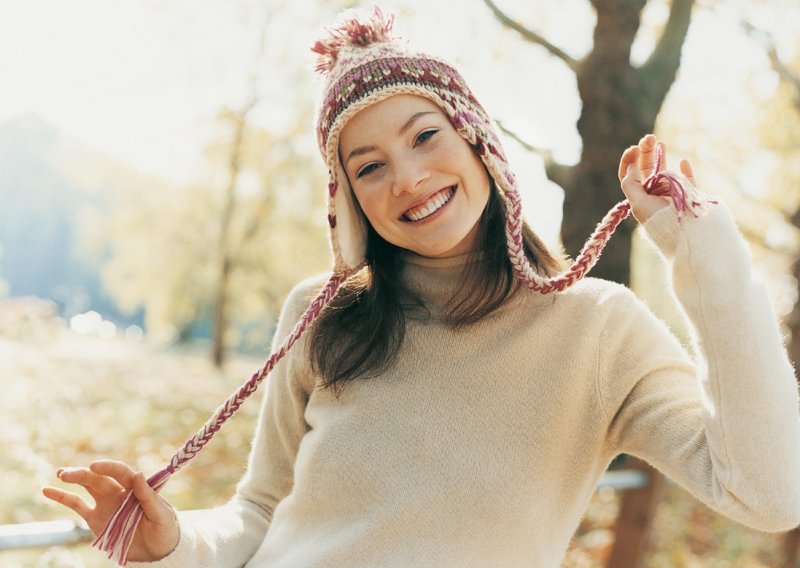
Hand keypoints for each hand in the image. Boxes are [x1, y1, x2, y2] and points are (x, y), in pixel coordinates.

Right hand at [42, 460, 178, 561]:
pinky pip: (77, 505)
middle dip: (84, 474)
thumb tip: (138, 473)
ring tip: (60, 473)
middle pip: (100, 478)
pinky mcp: (96, 518)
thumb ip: (149, 496)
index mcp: (137, 488)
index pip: (122, 473)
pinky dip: (62, 497)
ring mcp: (106, 504)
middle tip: (67, 474)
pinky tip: (47, 490)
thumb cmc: (165, 529)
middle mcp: (120, 492)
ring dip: (75, 478)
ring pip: (88, 487)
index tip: (95, 466)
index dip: (109, 468)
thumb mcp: (161, 514)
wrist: (157, 551)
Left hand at [618, 134, 697, 223]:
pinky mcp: (689, 194)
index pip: (630, 174)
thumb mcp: (638, 203)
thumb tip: (631, 165)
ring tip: (659, 143)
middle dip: (646, 152)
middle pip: (646, 168)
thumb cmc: (658, 219)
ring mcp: (672, 192)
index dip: (629, 160)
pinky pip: (687, 179)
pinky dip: (686, 170)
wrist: (683, 232)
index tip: (634, 149)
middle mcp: (654, 192)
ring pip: (665, 170)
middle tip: (649, 138)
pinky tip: (683, 162)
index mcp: (639, 195)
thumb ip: (631, 184)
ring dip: (661, 156)